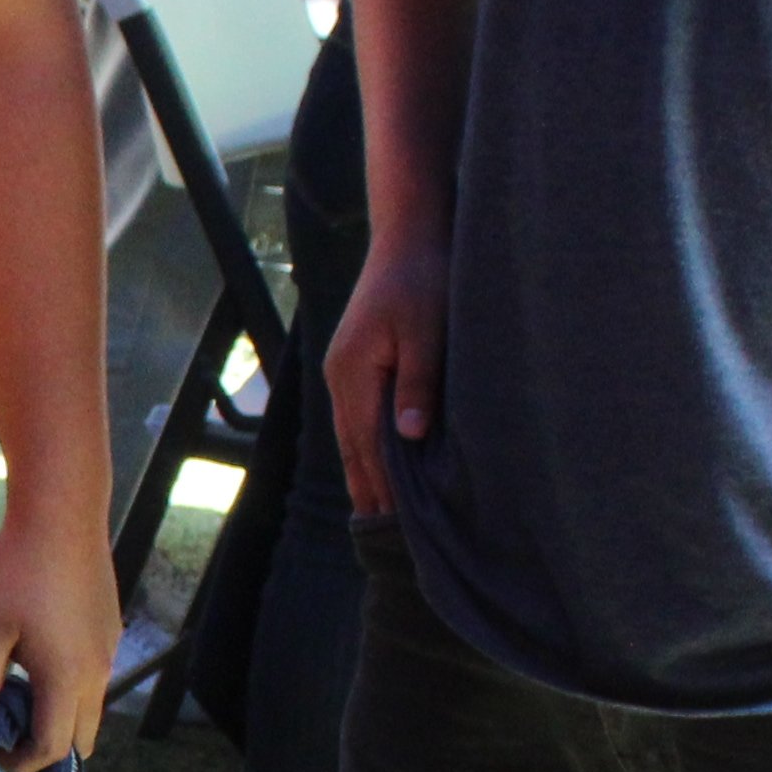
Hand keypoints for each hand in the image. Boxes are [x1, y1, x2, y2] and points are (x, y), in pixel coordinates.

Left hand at [0, 484, 120, 771]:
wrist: (62, 515)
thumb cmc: (19, 571)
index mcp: (67, 679)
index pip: (51, 747)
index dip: (20, 761)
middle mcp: (97, 672)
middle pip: (80, 737)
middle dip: (45, 747)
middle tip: (6, 731)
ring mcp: (108, 650)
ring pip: (89, 707)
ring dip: (58, 716)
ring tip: (16, 693)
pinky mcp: (109, 630)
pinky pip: (93, 677)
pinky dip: (69, 689)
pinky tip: (37, 659)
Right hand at [320, 225, 444, 519]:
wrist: (409, 233)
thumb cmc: (424, 278)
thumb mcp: (428, 329)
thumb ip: (419, 383)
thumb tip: (409, 436)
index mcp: (355, 374)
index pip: (368, 445)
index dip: (383, 486)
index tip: (397, 526)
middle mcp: (342, 379)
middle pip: (352, 448)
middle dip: (367, 491)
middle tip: (383, 538)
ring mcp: (345, 372)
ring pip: (352, 436)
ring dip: (364, 474)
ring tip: (377, 515)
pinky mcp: (356, 363)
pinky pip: (358, 419)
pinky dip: (365, 448)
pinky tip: (376, 465)